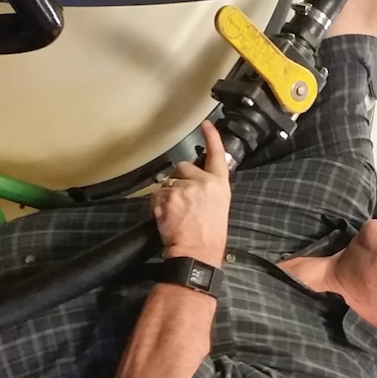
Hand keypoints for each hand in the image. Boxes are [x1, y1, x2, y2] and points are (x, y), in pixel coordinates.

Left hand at [152, 122, 230, 265]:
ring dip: (167, 195)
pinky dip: (157, 205)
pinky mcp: (169, 196)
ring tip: (176, 214)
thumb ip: (209, 189)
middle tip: (181, 202)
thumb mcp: (219, 208)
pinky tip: (167, 217)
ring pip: (167, 182)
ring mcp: (185, 188)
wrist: (197, 253)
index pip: (217, 155)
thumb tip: (195, 181)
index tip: (206, 124)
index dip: (212, 137)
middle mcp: (203, 182)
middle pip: (183, 167)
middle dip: (178, 180)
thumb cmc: (209, 236)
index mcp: (220, 185)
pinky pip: (156, 194)